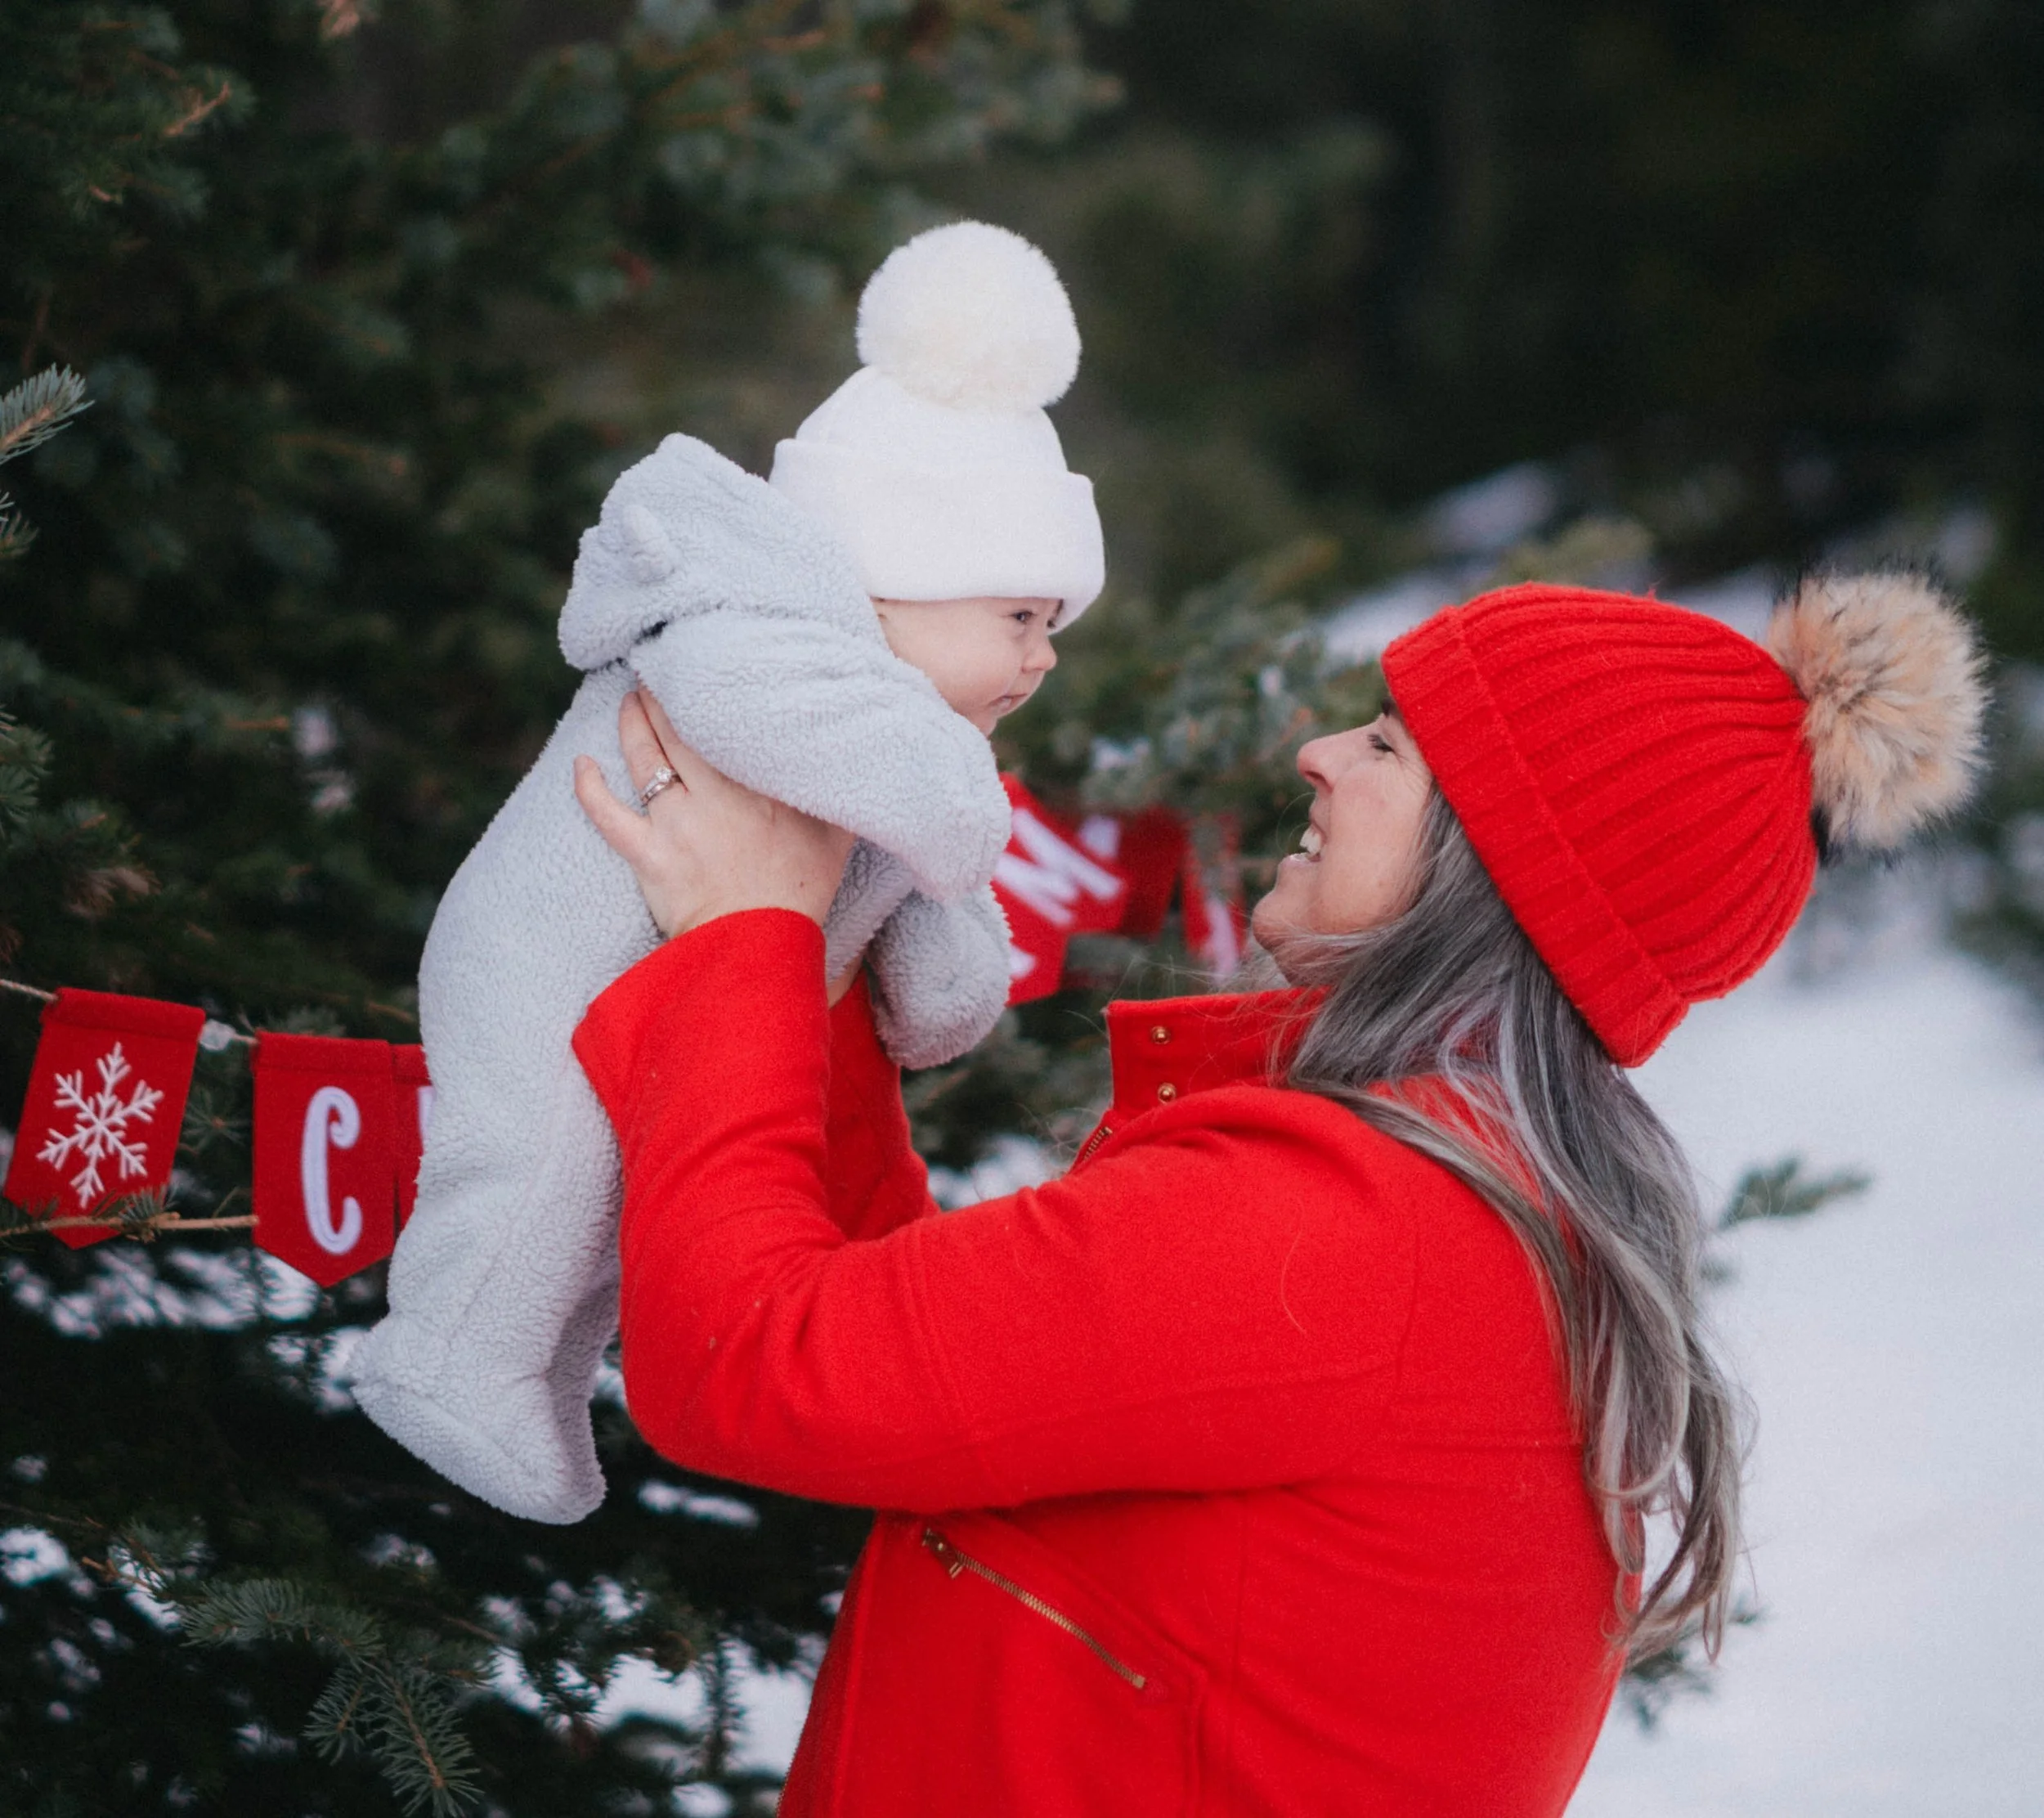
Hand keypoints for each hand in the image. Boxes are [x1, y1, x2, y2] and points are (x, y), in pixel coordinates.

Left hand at [574, 687, 855, 940]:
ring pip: (644, 760)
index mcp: (756, 787)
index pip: (724, 726)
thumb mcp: (835, 835)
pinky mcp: (647, 855)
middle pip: (677, 731)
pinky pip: (608, 815)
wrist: (756, 947)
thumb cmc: (800, 893)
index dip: (707, 693)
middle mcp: (712, 796)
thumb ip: (834, 792)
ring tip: (630, 702)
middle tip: (656, 670)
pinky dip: (590, 788)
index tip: (701, 665)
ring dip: (632, 725)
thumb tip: (849, 754)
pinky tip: (581, 764)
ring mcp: (675, 825)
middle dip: (662, 696)